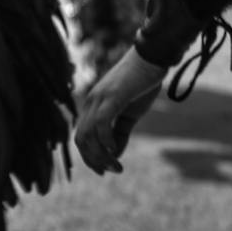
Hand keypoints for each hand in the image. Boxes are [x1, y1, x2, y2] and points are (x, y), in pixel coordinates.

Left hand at [74, 47, 166, 173]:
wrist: (151, 59)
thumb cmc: (141, 85)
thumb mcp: (130, 114)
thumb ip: (120, 133)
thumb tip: (114, 154)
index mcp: (92, 105)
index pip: (81, 136)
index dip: (89, 157)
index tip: (104, 171)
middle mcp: (90, 102)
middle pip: (80, 139)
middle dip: (94, 160)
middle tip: (112, 171)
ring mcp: (99, 98)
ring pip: (88, 134)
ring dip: (101, 155)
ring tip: (116, 166)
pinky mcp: (112, 96)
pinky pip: (101, 122)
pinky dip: (105, 141)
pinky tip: (115, 152)